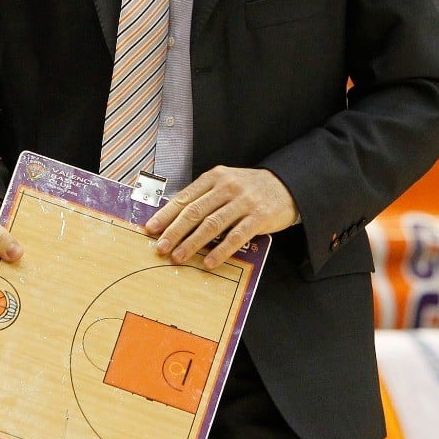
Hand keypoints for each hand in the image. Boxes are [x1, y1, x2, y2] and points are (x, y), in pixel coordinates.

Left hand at [144, 167, 297, 269]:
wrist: (288, 185)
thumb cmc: (250, 188)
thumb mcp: (225, 183)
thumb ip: (204, 196)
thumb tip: (174, 219)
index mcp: (215, 177)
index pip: (185, 197)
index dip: (166, 215)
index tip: (151, 229)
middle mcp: (227, 187)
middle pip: (195, 212)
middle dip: (174, 232)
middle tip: (161, 248)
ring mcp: (244, 201)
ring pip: (212, 224)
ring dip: (192, 243)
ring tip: (179, 257)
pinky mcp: (259, 217)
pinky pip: (236, 236)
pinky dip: (220, 250)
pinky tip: (209, 262)